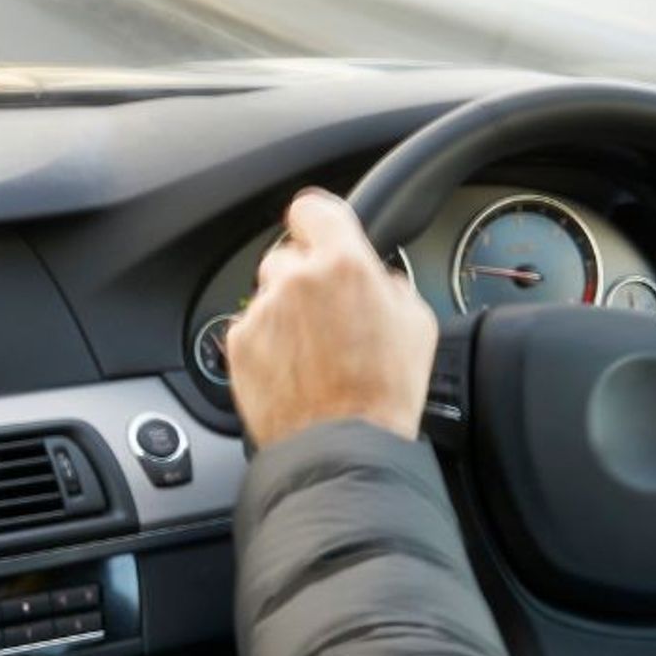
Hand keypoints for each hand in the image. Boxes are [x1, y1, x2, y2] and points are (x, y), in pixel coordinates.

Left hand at [227, 189, 438, 448]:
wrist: (342, 446)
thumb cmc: (383, 393)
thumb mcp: (416, 324)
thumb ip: (389, 284)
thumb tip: (378, 280)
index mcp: (343, 264)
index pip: (310, 209)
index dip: (316, 224)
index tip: (318, 236)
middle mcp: (296, 280)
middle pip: (287, 257)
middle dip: (304, 279)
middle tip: (326, 314)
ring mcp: (262, 312)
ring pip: (268, 296)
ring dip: (284, 313)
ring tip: (312, 353)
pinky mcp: (239, 345)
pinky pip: (251, 330)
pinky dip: (266, 344)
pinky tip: (294, 371)